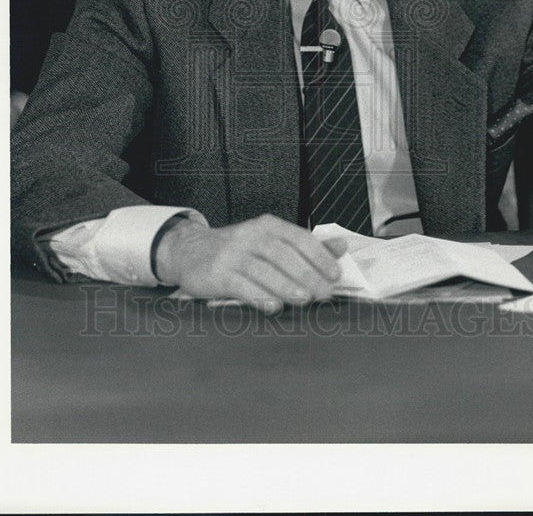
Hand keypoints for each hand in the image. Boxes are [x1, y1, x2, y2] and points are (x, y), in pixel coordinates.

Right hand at [154, 214, 346, 312]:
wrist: (190, 252)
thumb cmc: (239, 250)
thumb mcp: (270, 241)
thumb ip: (306, 246)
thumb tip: (341, 247)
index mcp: (267, 226)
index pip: (298, 238)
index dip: (319, 256)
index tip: (335, 275)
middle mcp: (250, 235)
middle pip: (283, 254)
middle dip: (307, 274)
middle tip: (324, 294)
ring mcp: (232, 254)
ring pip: (263, 269)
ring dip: (286, 285)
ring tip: (305, 299)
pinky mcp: (217, 273)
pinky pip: (240, 285)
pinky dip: (258, 296)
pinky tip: (273, 306)